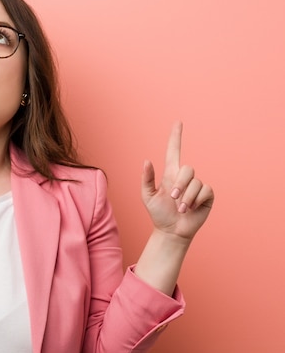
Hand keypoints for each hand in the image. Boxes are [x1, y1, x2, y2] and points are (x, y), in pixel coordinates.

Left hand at [141, 122, 213, 241]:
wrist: (171, 231)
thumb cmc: (158, 213)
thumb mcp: (147, 196)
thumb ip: (147, 179)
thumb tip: (146, 160)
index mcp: (170, 174)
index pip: (174, 151)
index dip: (176, 137)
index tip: (178, 122)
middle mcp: (184, 177)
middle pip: (187, 168)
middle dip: (180, 184)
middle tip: (172, 198)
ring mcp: (197, 186)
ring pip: (196, 182)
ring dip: (186, 197)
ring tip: (180, 208)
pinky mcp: (206, 196)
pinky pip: (205, 190)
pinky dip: (196, 200)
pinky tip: (191, 208)